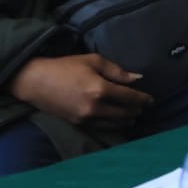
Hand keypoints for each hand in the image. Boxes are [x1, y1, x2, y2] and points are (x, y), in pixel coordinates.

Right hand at [8, 54, 153, 127]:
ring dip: (127, 120)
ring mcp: (85, 118)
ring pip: (114, 123)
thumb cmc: (65, 66)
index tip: (151, 100)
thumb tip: (137, 79)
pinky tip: (118, 121)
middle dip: (137, 110)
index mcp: (99, 89)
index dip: (143, 99)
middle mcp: (94, 107)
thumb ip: (117, 71)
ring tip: (134, 115)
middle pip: (124, 113)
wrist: (36, 81)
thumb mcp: (93, 61)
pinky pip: (102, 127)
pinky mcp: (78, 124)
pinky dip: (113, 124)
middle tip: (145, 107)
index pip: (129, 98)